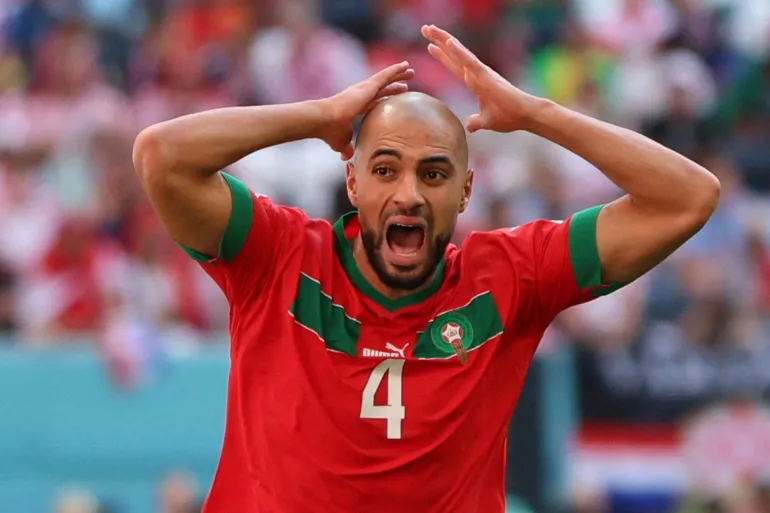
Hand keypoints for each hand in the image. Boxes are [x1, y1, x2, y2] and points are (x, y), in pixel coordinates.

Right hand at [322, 62, 414, 159]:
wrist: (324, 121)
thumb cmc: (330, 132)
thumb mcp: (342, 142)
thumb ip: (347, 148)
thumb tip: (347, 157)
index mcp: (356, 107)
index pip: (374, 101)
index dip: (383, 99)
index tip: (392, 98)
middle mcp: (360, 95)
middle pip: (381, 89)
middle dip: (393, 86)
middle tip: (405, 84)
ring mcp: (364, 89)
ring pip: (385, 79)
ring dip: (398, 74)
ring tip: (410, 69)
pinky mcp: (368, 85)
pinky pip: (385, 75)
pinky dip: (396, 70)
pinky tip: (406, 65)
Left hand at [421, 25, 540, 132]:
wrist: (525, 116)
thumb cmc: (510, 116)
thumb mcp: (487, 121)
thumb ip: (476, 122)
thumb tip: (469, 126)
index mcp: (476, 83)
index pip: (455, 66)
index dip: (443, 56)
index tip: (430, 46)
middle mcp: (477, 74)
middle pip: (454, 54)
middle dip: (439, 41)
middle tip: (425, 28)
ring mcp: (481, 73)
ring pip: (459, 53)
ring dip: (444, 40)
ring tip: (429, 28)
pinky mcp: (487, 77)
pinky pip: (470, 62)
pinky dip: (459, 52)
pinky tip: (448, 42)